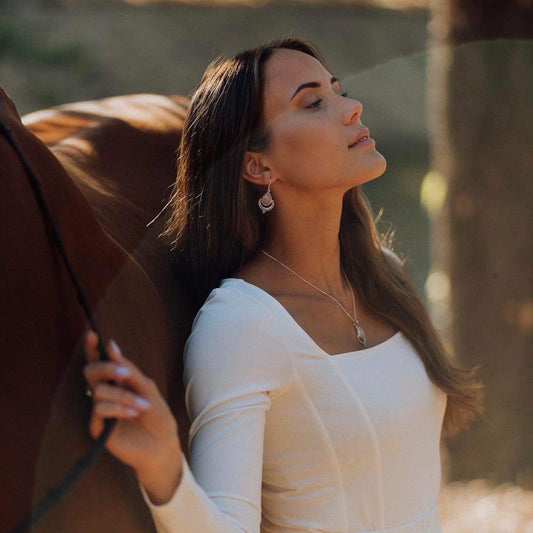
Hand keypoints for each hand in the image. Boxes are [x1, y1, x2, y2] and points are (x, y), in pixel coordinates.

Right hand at [83, 330, 182, 503]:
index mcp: (117, 382)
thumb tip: (111, 346)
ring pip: (99, 390)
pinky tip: (133, 414)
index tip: (92, 334)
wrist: (162, 446)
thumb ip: (128, 369)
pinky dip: (118, 407)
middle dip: (107, 368)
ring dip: (124, 395)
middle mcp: (105, 393)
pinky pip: (99, 408)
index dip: (92, 348)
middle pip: (91, 371)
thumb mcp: (147, 387)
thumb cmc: (157, 416)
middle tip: (125, 373)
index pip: (99, 361)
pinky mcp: (97, 427)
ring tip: (143, 406)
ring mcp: (100, 410)